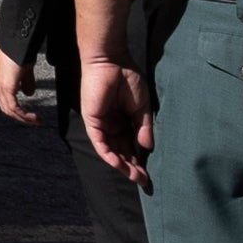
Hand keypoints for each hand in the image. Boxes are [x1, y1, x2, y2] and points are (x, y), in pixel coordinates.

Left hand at [0, 47, 41, 125]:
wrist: (17, 42)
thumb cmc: (21, 51)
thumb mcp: (24, 70)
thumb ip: (25, 82)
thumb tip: (29, 94)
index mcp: (0, 80)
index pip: (6, 101)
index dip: (17, 110)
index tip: (29, 115)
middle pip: (6, 108)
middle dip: (21, 117)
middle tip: (34, 121)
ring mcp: (0, 86)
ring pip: (9, 110)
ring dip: (24, 118)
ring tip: (36, 121)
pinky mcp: (7, 87)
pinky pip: (13, 107)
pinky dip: (24, 114)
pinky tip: (33, 117)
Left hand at [78, 57, 152, 186]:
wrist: (112, 61)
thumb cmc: (128, 78)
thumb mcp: (142, 107)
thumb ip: (144, 127)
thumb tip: (147, 148)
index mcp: (124, 120)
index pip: (131, 145)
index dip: (140, 160)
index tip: (150, 174)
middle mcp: (112, 125)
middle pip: (121, 151)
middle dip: (132, 167)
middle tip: (144, 181)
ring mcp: (101, 124)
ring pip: (111, 150)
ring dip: (123, 165)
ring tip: (136, 177)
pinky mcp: (92, 120)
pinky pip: (99, 142)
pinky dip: (108, 155)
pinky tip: (119, 165)